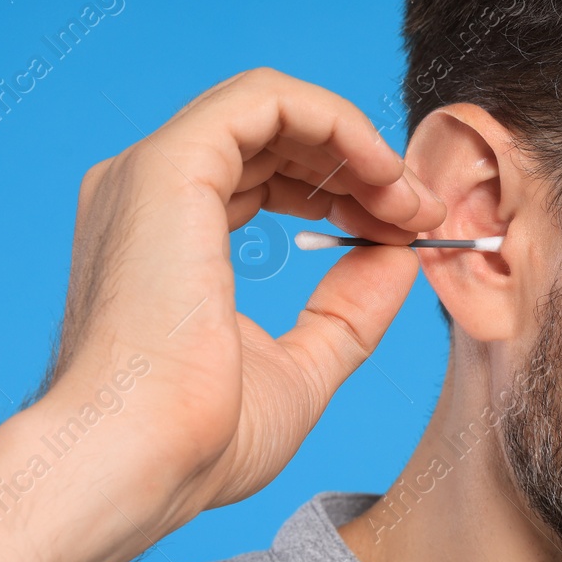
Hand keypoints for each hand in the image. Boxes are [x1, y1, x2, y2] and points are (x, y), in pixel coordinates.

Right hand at [43, 66, 446, 529]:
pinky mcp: (173, 163)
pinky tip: (382, 174)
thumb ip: (348, 311)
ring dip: (358, 147)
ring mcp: (154, 173)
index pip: (262, 178)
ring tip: (410, 203)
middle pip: (273, 140)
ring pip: (274, 109)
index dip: (343, 194)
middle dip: (361, 169)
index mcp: (166, 236)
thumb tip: (400, 257)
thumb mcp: (300, 368)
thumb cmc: (198, 439)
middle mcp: (148, 193)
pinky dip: (338, 124)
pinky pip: (268, 100)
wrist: (140, 460)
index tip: (404, 234)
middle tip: (421, 215)